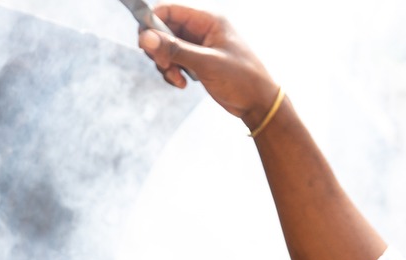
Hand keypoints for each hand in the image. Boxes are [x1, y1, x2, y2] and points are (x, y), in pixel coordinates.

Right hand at [138, 6, 279, 130]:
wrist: (259, 103)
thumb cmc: (242, 79)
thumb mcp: (207, 64)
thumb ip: (176, 49)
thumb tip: (145, 38)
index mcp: (208, 19)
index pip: (169, 10)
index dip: (153, 24)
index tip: (146, 45)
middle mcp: (203, 29)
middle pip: (165, 29)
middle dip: (159, 49)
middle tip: (164, 65)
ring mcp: (200, 45)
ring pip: (168, 47)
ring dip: (165, 63)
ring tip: (176, 78)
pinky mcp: (198, 61)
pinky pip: (175, 60)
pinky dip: (172, 72)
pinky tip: (182, 84)